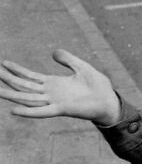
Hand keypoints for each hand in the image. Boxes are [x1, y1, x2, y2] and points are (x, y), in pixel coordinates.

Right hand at [0, 49, 120, 125]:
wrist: (109, 100)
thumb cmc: (97, 86)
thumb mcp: (81, 67)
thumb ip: (68, 59)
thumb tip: (53, 52)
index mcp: (54, 84)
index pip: (30, 77)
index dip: (18, 70)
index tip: (4, 63)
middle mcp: (50, 93)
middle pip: (24, 87)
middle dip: (9, 80)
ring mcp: (54, 102)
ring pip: (28, 99)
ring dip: (12, 95)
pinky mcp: (61, 109)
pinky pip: (41, 111)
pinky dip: (28, 111)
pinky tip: (14, 109)